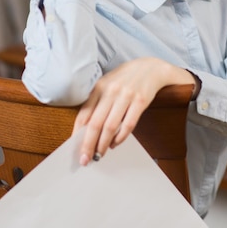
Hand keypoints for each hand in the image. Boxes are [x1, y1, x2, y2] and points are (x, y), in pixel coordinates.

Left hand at [74, 58, 194, 165]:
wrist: (151, 67)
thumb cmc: (126, 79)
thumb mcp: (108, 85)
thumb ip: (97, 102)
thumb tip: (85, 129)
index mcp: (99, 87)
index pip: (83, 114)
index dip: (77, 134)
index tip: (75, 149)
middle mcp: (110, 91)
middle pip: (95, 123)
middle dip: (88, 144)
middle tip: (86, 159)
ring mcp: (126, 96)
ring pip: (110, 126)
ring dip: (103, 144)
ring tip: (100, 154)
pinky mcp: (140, 101)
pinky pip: (128, 124)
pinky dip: (120, 138)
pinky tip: (115, 143)